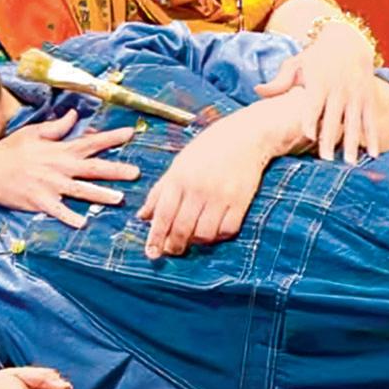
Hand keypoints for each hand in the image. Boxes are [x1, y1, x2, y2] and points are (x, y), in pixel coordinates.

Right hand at [0, 107, 139, 225]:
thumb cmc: (11, 149)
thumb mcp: (34, 132)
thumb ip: (58, 127)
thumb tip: (75, 115)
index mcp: (60, 150)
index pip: (91, 142)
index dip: (112, 138)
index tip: (131, 134)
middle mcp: (59, 167)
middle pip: (92, 168)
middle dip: (115, 170)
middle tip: (137, 173)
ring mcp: (50, 186)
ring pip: (81, 191)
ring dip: (100, 195)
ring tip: (119, 199)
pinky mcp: (40, 202)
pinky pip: (58, 211)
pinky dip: (70, 217)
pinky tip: (83, 223)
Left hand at [138, 113, 273, 257]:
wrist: (245, 136)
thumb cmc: (208, 147)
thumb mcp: (179, 163)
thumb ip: (160, 190)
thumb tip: (143, 216)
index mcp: (179, 176)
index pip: (163, 214)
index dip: (156, 236)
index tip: (151, 252)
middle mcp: (198, 188)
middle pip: (182, 228)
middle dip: (174, 245)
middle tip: (171, 251)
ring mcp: (221, 196)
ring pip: (204, 234)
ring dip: (196, 241)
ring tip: (192, 237)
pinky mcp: (241, 203)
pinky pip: (227, 231)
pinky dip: (218, 236)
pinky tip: (213, 230)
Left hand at [255, 19, 381, 163]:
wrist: (347, 41)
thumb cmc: (315, 56)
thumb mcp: (296, 63)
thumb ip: (279, 82)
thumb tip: (257, 91)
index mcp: (319, 81)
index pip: (313, 103)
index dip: (311, 119)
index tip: (308, 135)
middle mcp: (338, 88)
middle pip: (333, 117)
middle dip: (330, 138)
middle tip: (327, 160)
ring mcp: (355, 94)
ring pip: (354, 122)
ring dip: (353, 143)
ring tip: (350, 163)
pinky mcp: (368, 97)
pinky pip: (370, 120)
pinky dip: (373, 137)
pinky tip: (373, 154)